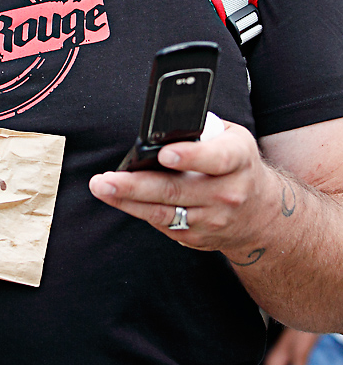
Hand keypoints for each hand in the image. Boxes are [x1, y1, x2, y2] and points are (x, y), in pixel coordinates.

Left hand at [89, 122, 276, 256]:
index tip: (164, 154)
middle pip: (177, 190)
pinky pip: (163, 224)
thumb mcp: (232, 139)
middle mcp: (228, 193)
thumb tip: (161, 127)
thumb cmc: (237, 164)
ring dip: (127, 201)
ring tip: (102, 187)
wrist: (261, 214)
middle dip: (136, 185)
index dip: (190, 156)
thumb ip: (203, 131)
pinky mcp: (198, 237)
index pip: (216, 158)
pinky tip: (118, 199)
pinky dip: (138, 210)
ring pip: (164, 212)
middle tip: (105, 179)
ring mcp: (213, 220)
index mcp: (239, 159)